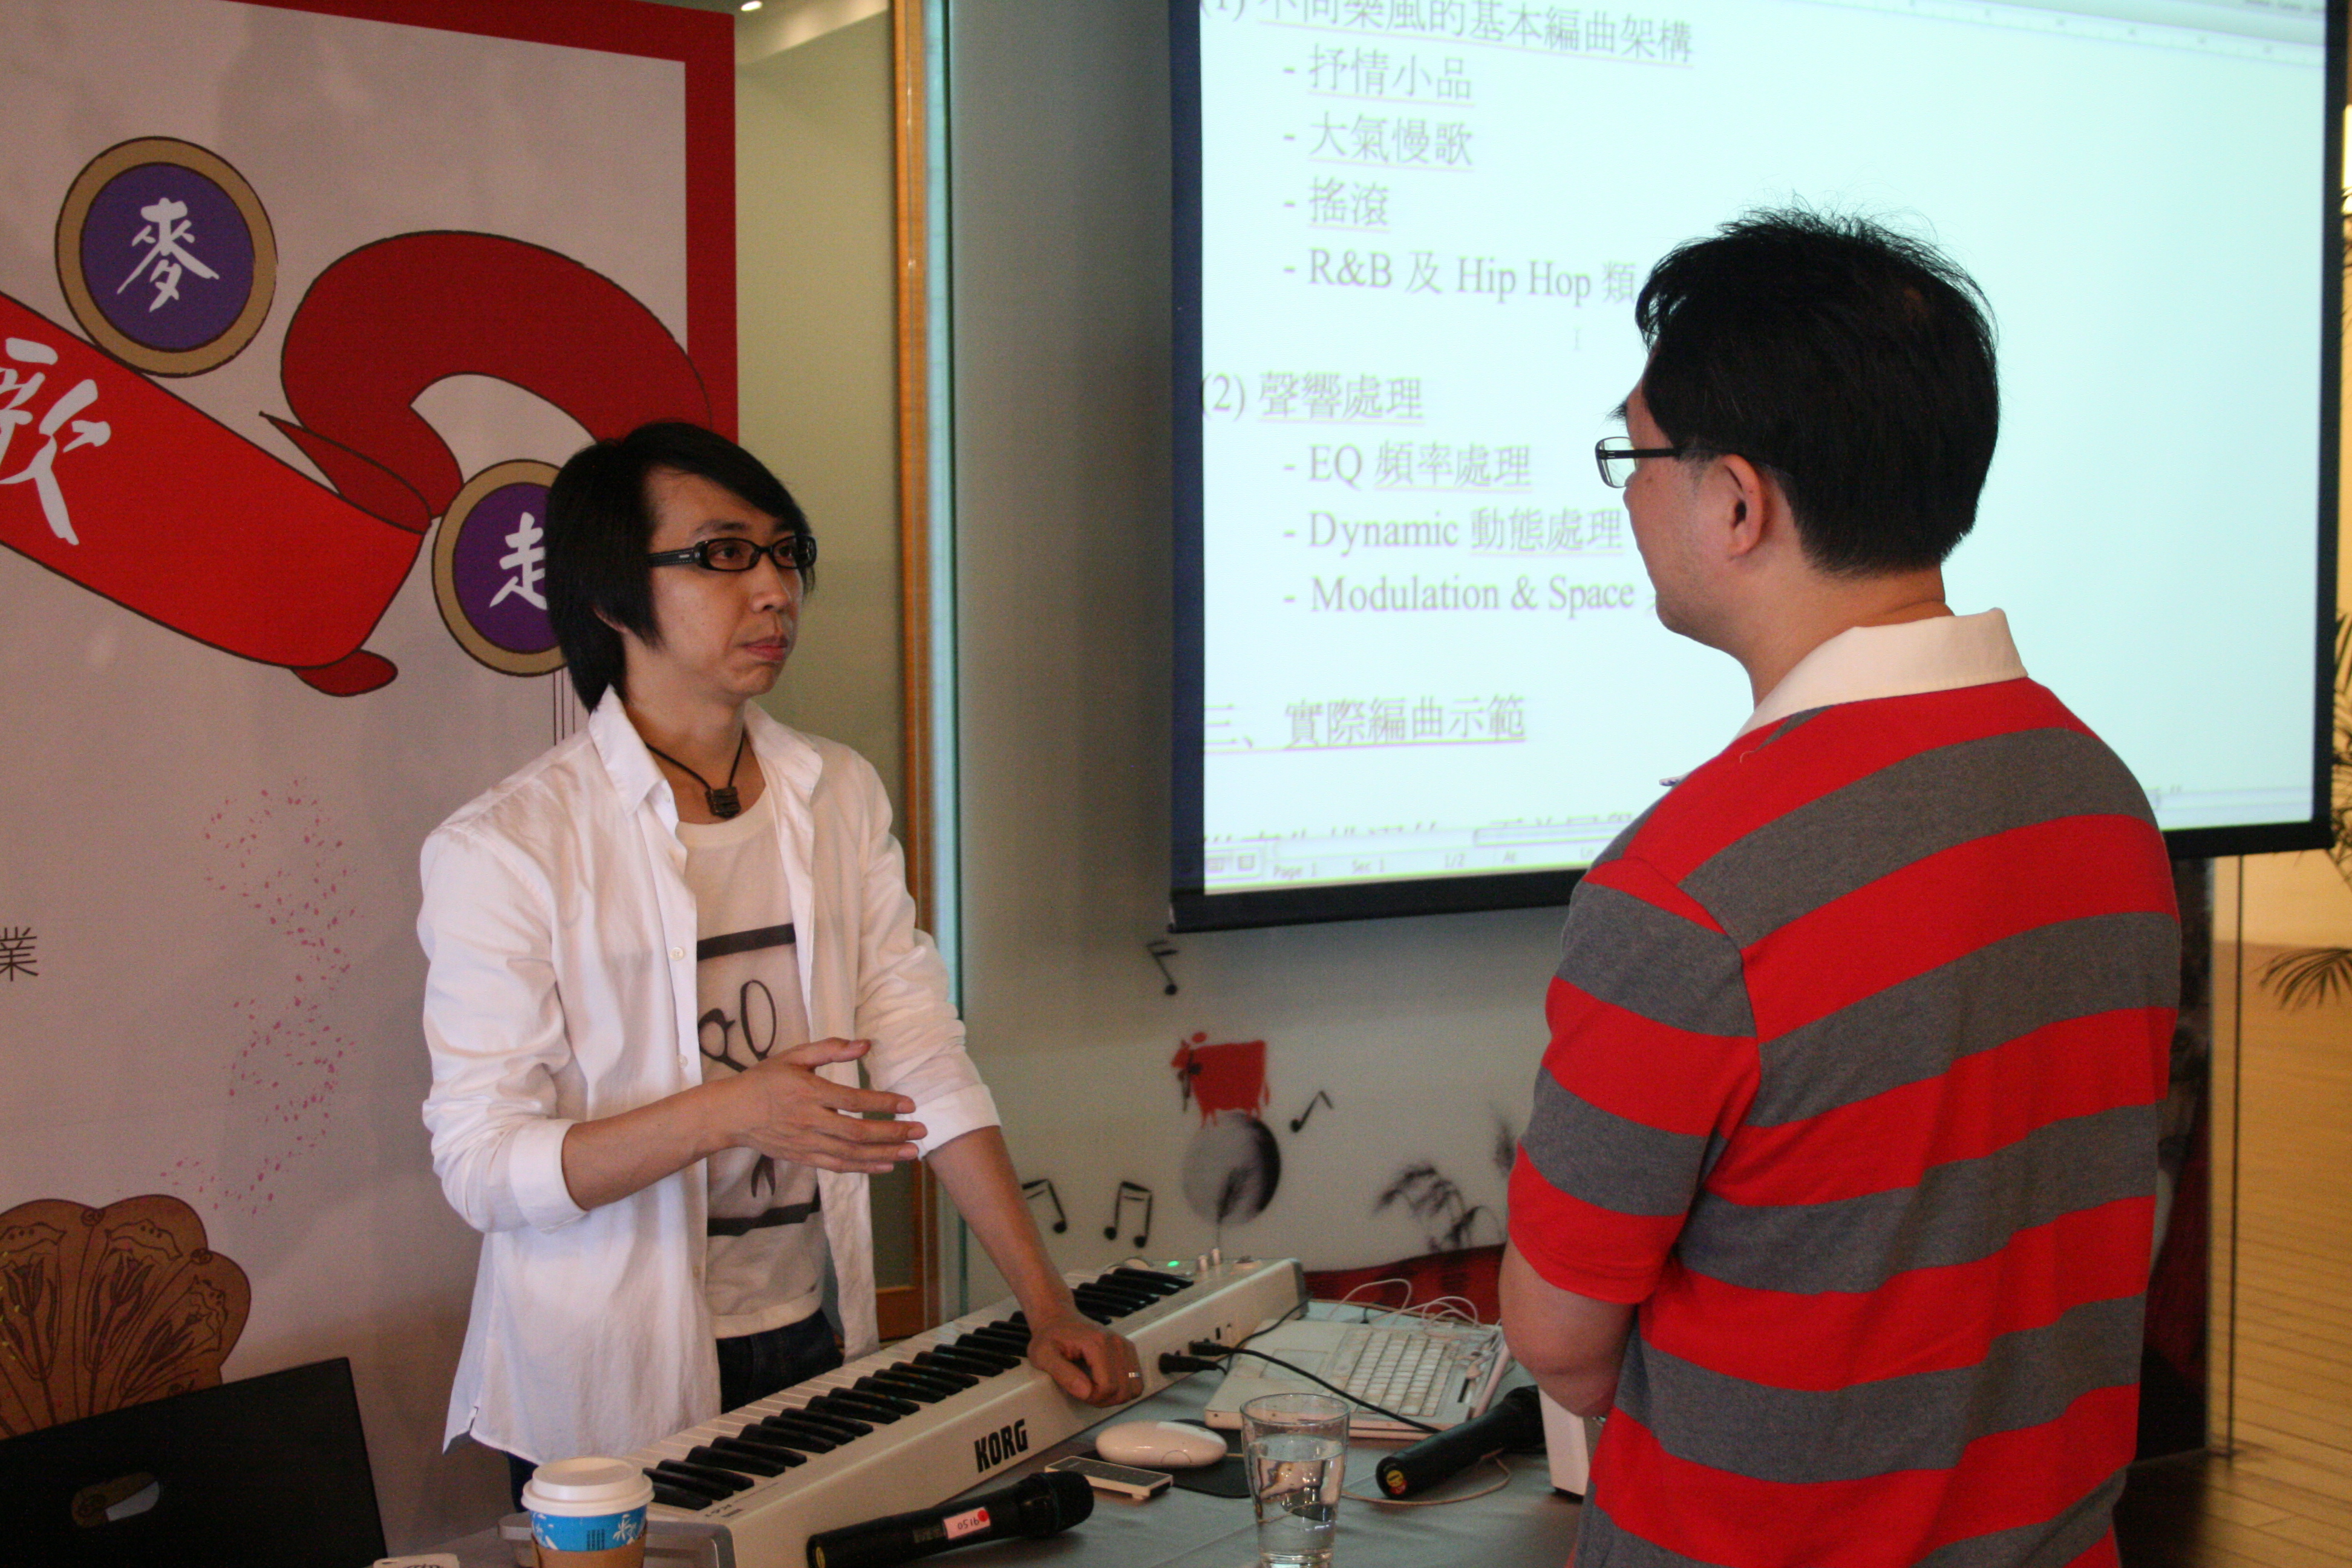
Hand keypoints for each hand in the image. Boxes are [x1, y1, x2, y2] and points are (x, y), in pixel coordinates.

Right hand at [719, 1038, 926, 1174]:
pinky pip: (837, 1166)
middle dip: (893, 1133)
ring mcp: (806, 1143)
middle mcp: (810, 1121)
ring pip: (851, 1154)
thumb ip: (830, 1049)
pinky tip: (884, 1165)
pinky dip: (863, 1168)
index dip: (884, 1103)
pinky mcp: (803, 1158)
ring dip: (885, 1154)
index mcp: (809, 1092)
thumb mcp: (794, 1056)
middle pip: (857, 1132)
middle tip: (921, 1131)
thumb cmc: (764, 1080)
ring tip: (912, 1153)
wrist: (731, 1113)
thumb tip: (866, 1044)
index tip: (909, 1104)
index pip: (854, 1100)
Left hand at [1025, 1309, 1143, 1406]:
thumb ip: (1063, 1374)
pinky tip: (1105, 1383)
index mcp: (1097, 1344)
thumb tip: (1086, 1392)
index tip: (1078, 1392)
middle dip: (1105, 1400)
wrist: (1058, 1318)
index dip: (1093, 1398)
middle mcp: (1116, 1342)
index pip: (1108, 1387)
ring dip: (1116, 1396)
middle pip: (1124, 1390)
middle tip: (1086, 1393)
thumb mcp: (1043, 1356)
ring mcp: (1125, 1345)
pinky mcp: (1128, 1349)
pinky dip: (1123, 1388)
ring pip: (1134, 1387)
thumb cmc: (1049, 1337)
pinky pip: (1136, 1379)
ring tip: (1097, 1390)